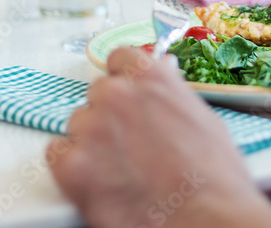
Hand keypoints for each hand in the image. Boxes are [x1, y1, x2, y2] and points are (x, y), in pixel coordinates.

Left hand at [46, 48, 270, 227]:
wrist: (204, 218)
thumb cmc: (213, 178)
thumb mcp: (203, 119)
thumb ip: (172, 96)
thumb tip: (164, 85)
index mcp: (151, 77)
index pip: (121, 58)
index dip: (124, 77)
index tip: (127, 91)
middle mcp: (117, 94)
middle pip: (99, 92)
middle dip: (111, 113)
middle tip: (130, 142)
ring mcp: (92, 128)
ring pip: (78, 123)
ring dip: (92, 140)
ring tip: (119, 167)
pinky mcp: (73, 165)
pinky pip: (57, 152)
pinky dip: (71, 165)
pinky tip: (96, 179)